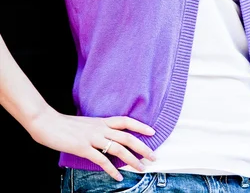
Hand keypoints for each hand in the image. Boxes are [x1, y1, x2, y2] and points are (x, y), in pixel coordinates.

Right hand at [28, 106, 155, 180]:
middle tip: (153, 156)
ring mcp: (92, 138)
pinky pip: (101, 160)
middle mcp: (100, 128)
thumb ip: (97, 129)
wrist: (47, 122)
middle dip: (142, 147)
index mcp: (101, 121)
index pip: (125, 121)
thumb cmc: (64, 124)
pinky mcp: (83, 148)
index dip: (140, 126)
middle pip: (127, 137)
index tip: (152, 132)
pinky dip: (111, 169)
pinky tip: (118, 177)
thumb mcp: (85, 124)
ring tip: (141, 168)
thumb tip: (106, 137)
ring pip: (118, 149)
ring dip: (132, 160)